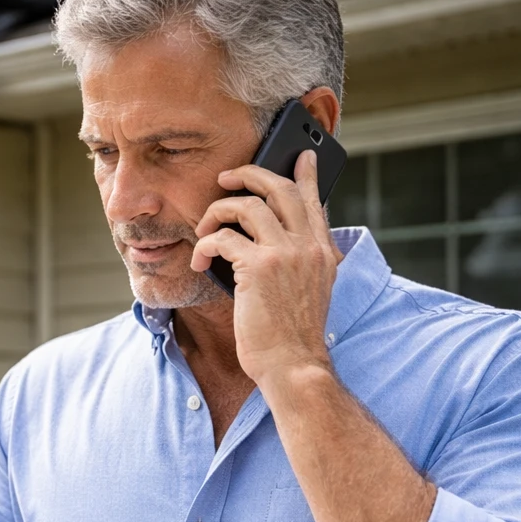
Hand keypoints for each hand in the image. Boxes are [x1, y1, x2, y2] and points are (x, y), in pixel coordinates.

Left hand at [190, 149, 340, 387]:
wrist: (293, 365)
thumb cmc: (291, 336)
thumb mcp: (308, 292)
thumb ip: (298, 262)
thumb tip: (270, 241)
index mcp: (322, 252)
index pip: (314, 201)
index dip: (305, 175)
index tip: (302, 156)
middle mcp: (308, 246)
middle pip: (279, 189)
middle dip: (249, 175)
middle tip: (226, 177)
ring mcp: (286, 254)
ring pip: (246, 206)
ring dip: (217, 212)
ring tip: (204, 229)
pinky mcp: (259, 267)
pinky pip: (222, 238)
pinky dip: (204, 245)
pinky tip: (198, 259)